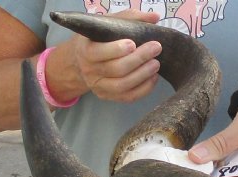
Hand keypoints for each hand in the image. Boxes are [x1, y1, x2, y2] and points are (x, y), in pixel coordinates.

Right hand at [47, 10, 161, 102]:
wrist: (81, 62)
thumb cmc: (98, 40)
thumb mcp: (107, 24)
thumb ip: (129, 18)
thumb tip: (154, 18)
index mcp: (86, 51)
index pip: (100, 52)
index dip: (117, 49)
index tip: (133, 43)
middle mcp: (90, 71)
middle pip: (116, 69)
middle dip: (138, 59)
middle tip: (156, 48)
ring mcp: (98, 86)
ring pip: (122, 86)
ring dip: (142, 75)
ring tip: (156, 64)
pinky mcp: (107, 96)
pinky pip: (127, 97)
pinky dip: (143, 89)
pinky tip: (152, 78)